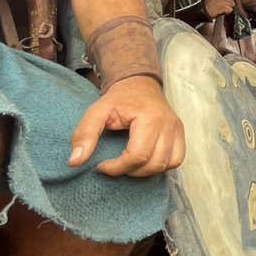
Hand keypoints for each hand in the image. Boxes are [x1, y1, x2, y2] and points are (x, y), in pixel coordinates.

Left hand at [70, 77, 184, 177]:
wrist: (139, 84)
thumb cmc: (119, 98)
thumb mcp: (97, 110)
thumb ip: (84, 134)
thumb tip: (75, 162)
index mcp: (150, 117)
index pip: (138, 155)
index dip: (117, 168)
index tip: (102, 165)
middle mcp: (168, 124)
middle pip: (154, 163)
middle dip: (130, 171)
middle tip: (115, 164)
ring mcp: (177, 129)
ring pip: (167, 164)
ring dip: (146, 171)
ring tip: (129, 163)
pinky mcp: (180, 133)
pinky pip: (176, 159)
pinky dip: (161, 166)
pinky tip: (146, 161)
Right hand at [202, 0, 235, 19]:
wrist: (202, 10)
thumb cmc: (209, 2)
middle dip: (230, 1)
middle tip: (223, 4)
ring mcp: (222, 0)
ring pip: (232, 3)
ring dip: (228, 7)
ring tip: (221, 7)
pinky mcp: (223, 7)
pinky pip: (230, 9)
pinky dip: (227, 12)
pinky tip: (222, 11)